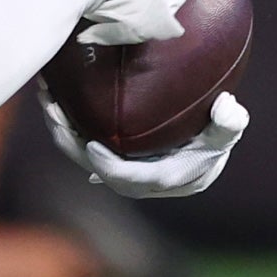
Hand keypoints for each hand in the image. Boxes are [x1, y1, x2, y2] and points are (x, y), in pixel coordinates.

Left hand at [42, 88, 246, 198]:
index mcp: (164, 179)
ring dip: (62, 129)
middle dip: (71, 143)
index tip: (92, 146)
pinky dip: (66, 121)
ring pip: (81, 154)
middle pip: (93, 167)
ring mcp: (120, 168)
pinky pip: (81, 141)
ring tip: (47, 98)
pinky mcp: (109, 154)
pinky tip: (53, 95)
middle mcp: (137, 181)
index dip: (108, 167)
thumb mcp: (225, 132)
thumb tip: (227, 107)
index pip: (130, 180)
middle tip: (55, 113)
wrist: (202, 142)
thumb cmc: (215, 136)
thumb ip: (229, 124)